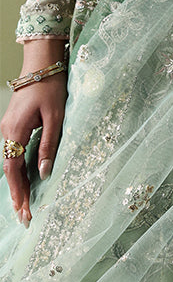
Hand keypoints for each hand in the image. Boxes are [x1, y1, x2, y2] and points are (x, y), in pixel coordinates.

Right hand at [1, 39, 67, 226]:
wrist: (42, 64)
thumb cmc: (51, 87)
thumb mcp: (55, 117)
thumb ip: (49, 145)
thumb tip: (44, 173)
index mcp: (15, 130)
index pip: (13, 168)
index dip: (18, 191)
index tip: (23, 210)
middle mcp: (7, 132)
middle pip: (9, 169)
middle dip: (17, 194)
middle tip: (24, 217)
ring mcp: (9, 129)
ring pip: (11, 162)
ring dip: (18, 184)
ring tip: (25, 206)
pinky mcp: (15, 126)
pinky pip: (15, 153)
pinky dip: (19, 170)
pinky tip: (25, 182)